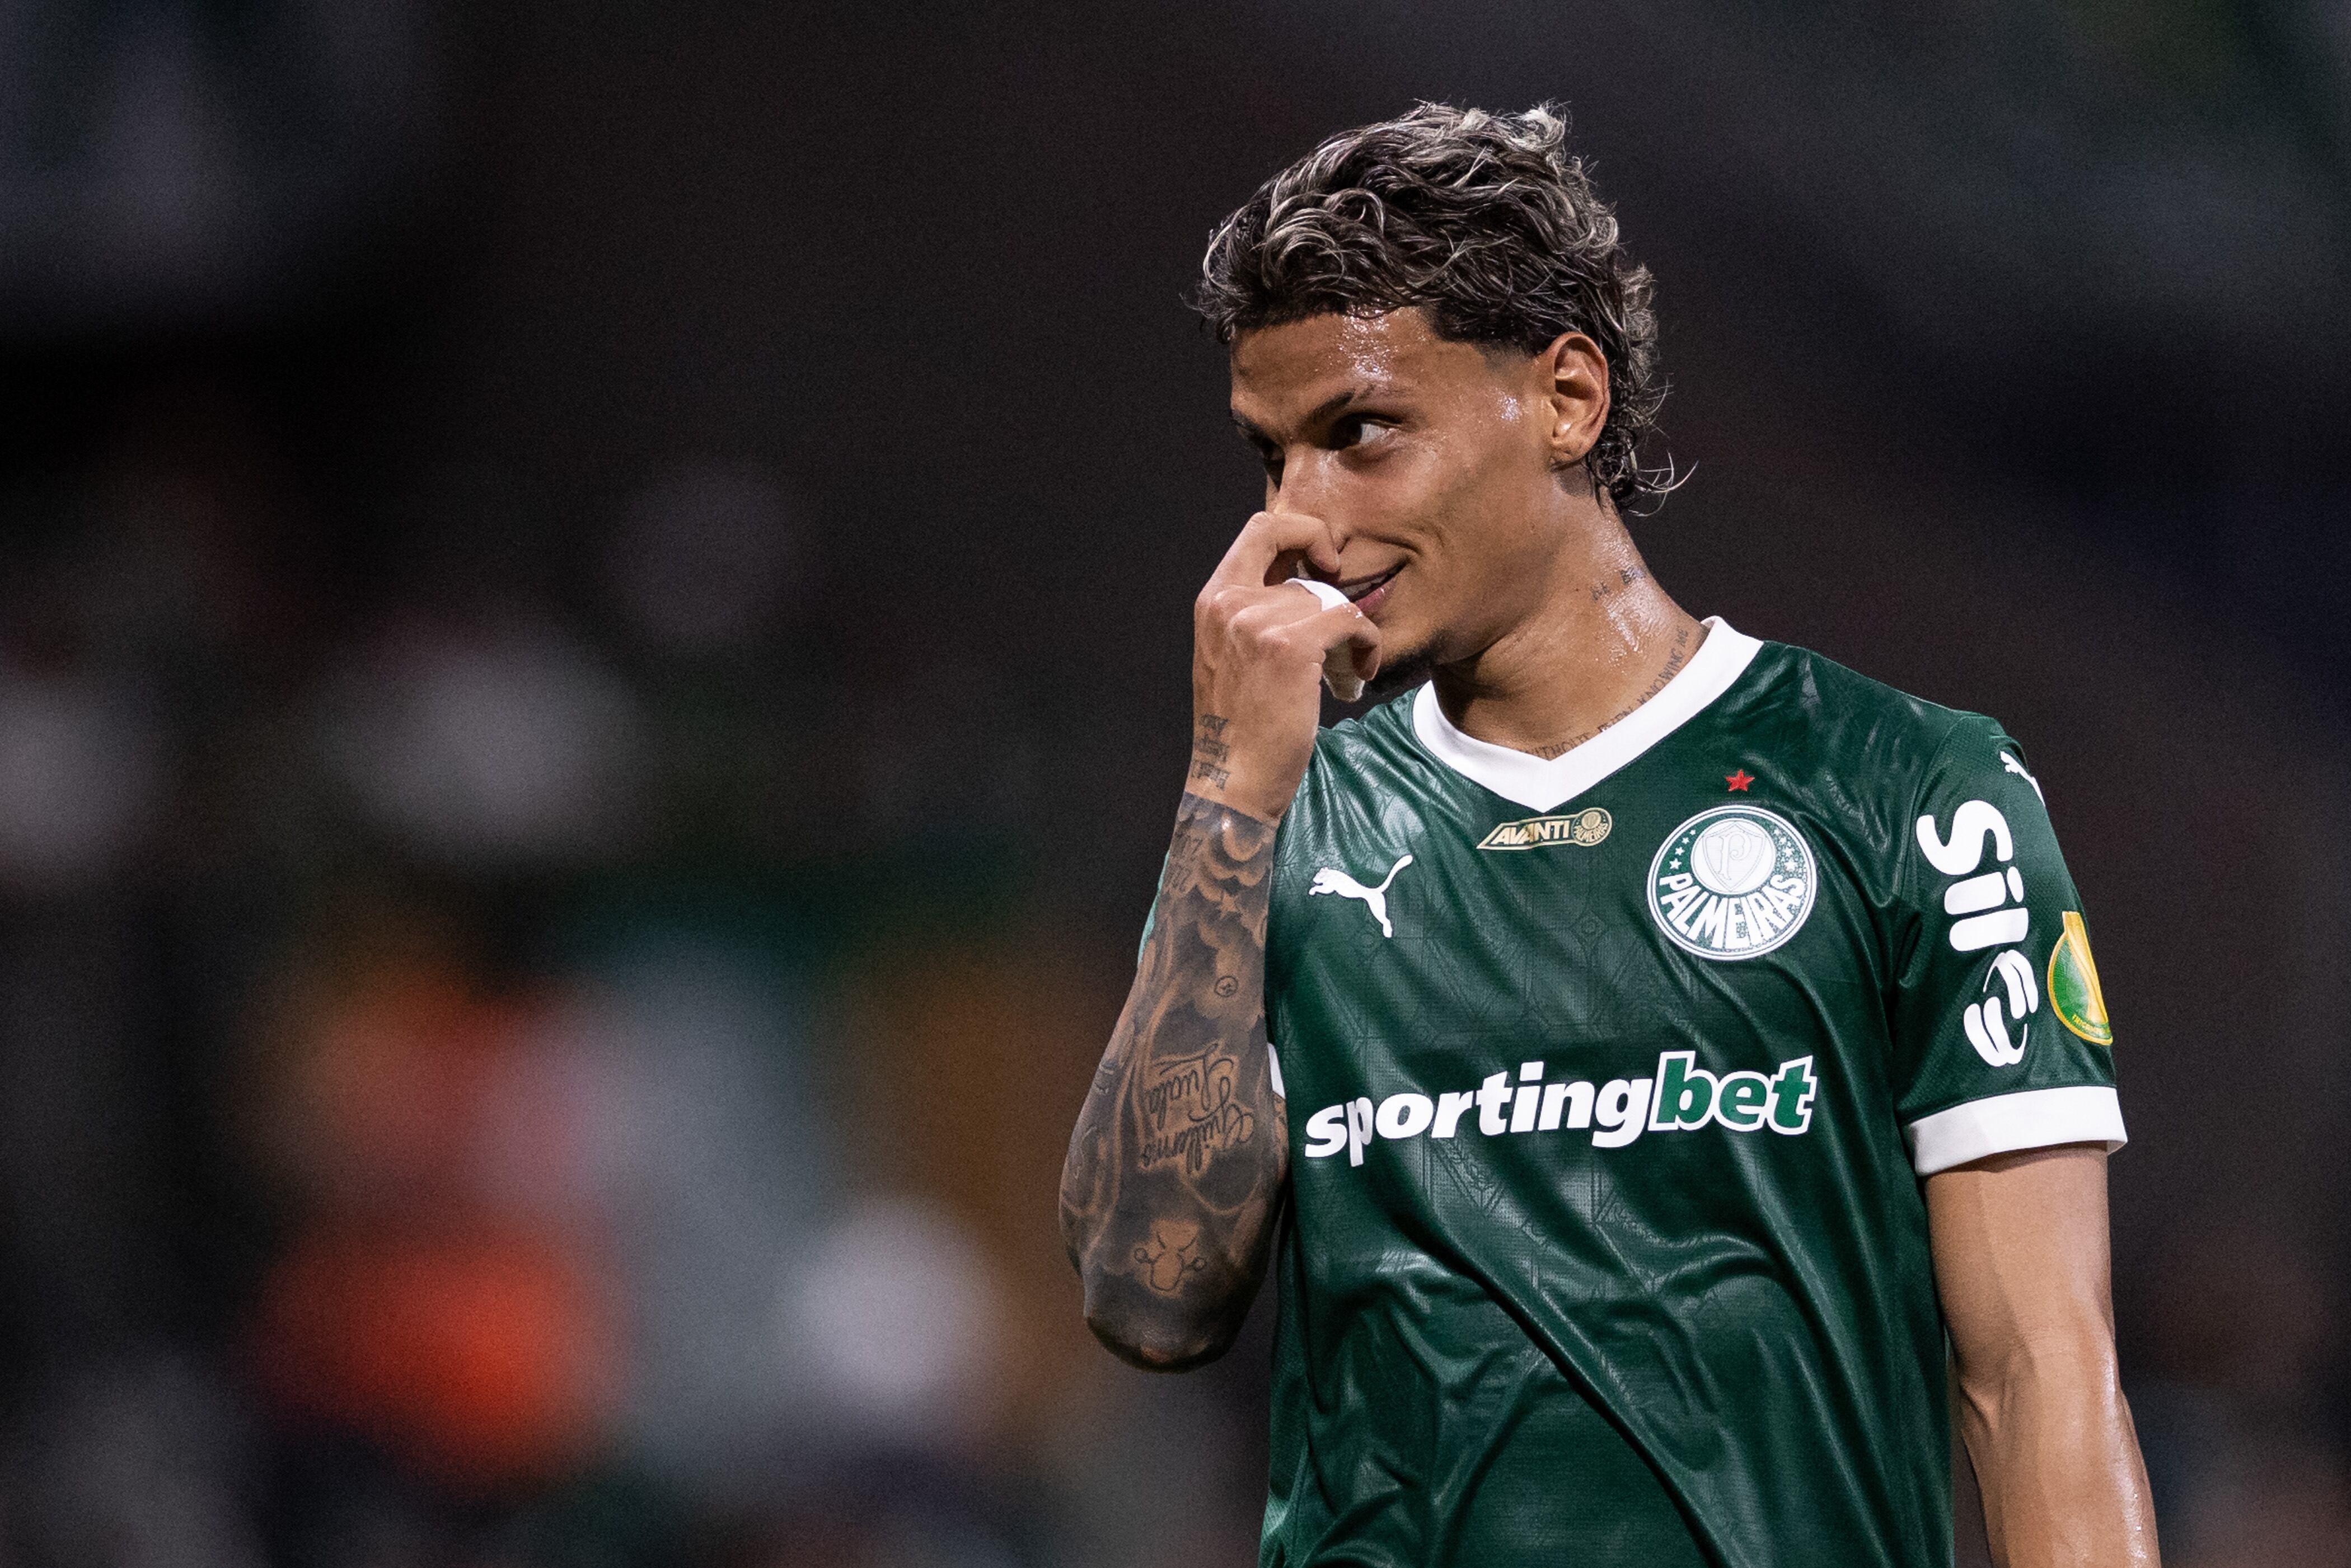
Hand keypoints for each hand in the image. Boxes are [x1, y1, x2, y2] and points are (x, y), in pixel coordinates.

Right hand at [1189, 510, 1380, 823]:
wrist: (1233, 778)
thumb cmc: (1240, 725)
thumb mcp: (1229, 654)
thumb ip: (1253, 612)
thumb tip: (1304, 583)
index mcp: (1212, 600)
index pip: (1262, 527)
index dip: (1302, 531)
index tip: (1323, 565)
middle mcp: (1229, 602)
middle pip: (1304, 561)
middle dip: (1334, 587)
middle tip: (1345, 623)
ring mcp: (1258, 621)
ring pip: (1331, 600)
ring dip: (1351, 634)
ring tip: (1348, 670)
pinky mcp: (1291, 646)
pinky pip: (1351, 622)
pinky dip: (1367, 645)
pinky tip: (1360, 674)